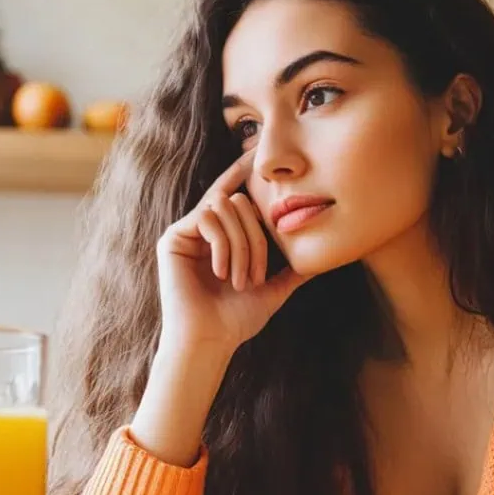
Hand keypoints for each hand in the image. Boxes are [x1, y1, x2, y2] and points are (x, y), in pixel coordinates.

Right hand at [156, 148, 309, 352]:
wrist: (209, 341)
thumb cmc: (236, 320)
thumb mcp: (273, 291)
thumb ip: (292, 271)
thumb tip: (320, 259)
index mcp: (222, 236)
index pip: (235, 195)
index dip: (243, 171)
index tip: (258, 153)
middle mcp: (201, 229)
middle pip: (238, 201)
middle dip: (256, 237)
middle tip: (257, 276)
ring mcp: (186, 232)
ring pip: (224, 207)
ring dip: (242, 246)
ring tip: (241, 280)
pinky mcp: (172, 238)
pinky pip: (207, 219)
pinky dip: (223, 246)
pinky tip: (222, 273)